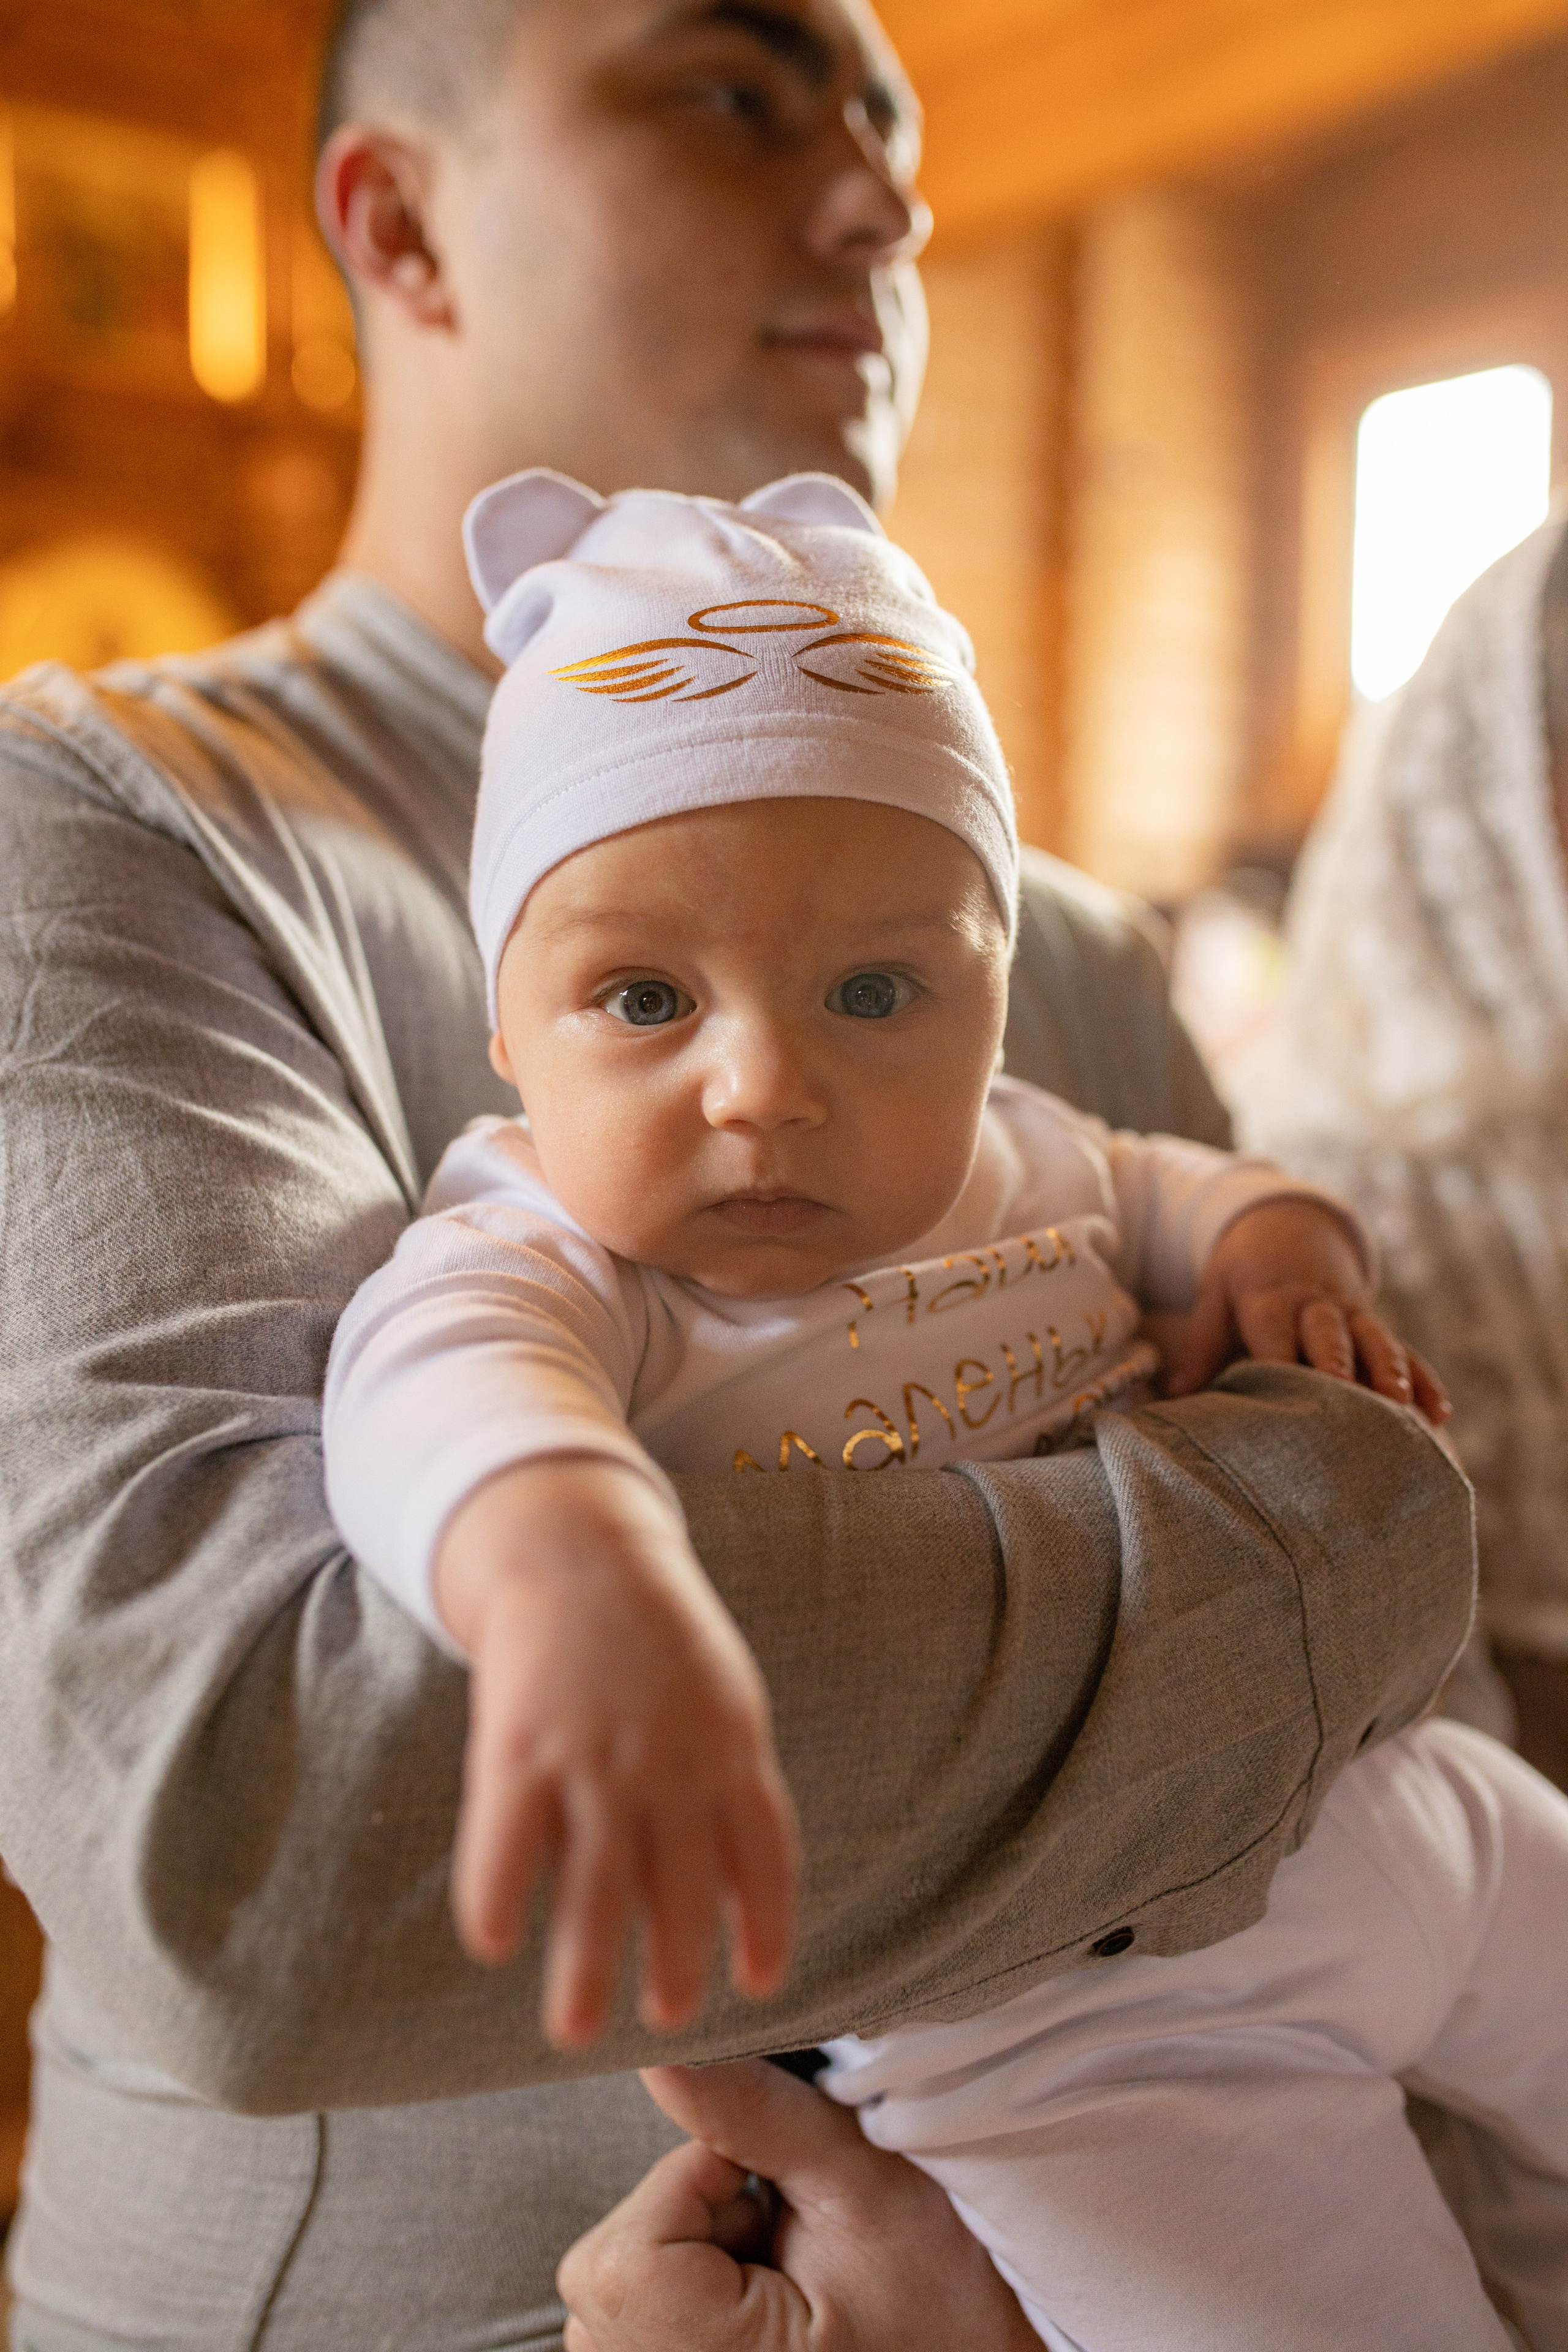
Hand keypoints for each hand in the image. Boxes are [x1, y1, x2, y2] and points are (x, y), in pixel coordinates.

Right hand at [434, 1460, 799, 2047]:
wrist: (579, 1554)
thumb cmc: (658, 1639)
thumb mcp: (725, 1699)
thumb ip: (733, 1783)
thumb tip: (743, 1882)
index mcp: (731, 1752)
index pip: (766, 1857)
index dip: (766, 1925)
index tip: (760, 1985)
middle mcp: (669, 1768)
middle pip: (682, 1889)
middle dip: (678, 1967)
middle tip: (668, 2024)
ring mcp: (594, 1761)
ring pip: (596, 1887)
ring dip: (586, 1967)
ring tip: (576, 2031)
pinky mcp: (519, 1747)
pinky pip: (509, 1841)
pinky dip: (499, 1896)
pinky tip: (493, 1943)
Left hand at [559, 2059, 1040, 2351]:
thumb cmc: (941, 2301)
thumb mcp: (861, 2190)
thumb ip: (750, 2113)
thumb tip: (661, 2052)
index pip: (626, 2257)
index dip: (699, 2189)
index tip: (774, 2195)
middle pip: (609, 2271)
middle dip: (693, 2220)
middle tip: (784, 2240)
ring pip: (619, 2291)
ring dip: (690, 2257)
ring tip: (781, 2278)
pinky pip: (631, 2322)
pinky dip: (687, 2293)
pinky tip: (760, 2303)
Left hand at [1165, 1197, 1449, 1421]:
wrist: (1287, 1230)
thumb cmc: (1244, 1278)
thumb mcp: (1215, 1298)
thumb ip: (1200, 1346)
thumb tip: (1175, 1396)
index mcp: (1270, 1300)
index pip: (1275, 1334)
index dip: (1282, 1364)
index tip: (1287, 1400)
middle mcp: (1316, 1306)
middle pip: (1331, 1335)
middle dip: (1343, 1364)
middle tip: (1353, 1397)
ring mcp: (1352, 1315)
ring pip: (1376, 1342)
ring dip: (1391, 1373)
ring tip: (1405, 1407)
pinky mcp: (1376, 1325)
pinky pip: (1405, 1352)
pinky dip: (1424, 1380)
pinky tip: (1441, 1413)